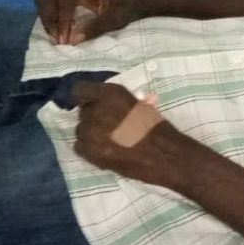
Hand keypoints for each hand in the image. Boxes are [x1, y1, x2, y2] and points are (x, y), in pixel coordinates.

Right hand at [35, 0, 138, 43]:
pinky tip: (58, 29)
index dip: (63, 20)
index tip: (64, 40)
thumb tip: (72, 39)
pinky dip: (49, 15)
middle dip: (50, 19)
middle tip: (58, 40)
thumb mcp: (116, 20)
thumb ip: (95, 28)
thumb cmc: (126, 8)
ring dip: (47, 18)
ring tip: (56, 36)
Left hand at [71, 81, 185, 186]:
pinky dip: (90, 150)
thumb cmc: (156, 128)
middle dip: (93, 118)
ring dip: (91, 135)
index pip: (80, 90)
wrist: (164, 154)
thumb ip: (119, 103)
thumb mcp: (138, 105)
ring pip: (81, 130)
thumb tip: (110, 107)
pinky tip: (105, 152)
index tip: (92, 104)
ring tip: (109, 142)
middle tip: (108, 127)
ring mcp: (90, 130)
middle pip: (83, 111)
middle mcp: (95, 108)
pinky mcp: (89, 150)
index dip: (86, 98)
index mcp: (110, 93)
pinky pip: (80, 147)